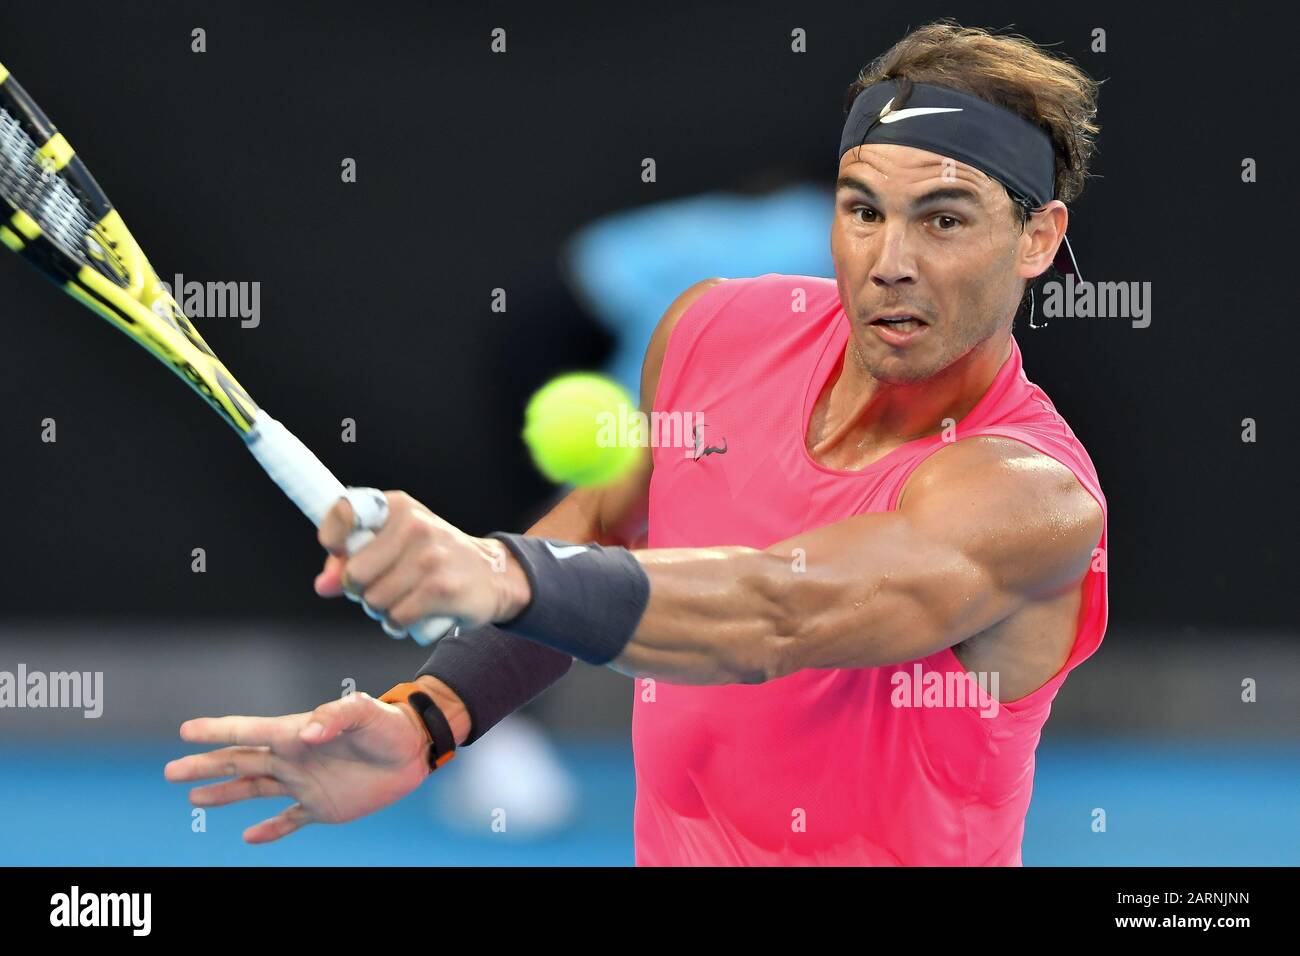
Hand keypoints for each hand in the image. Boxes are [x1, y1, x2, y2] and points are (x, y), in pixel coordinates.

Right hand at [164, 691, 432, 842]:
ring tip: (192, 797)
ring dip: (224, 794)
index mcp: (297, 733)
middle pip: (240, 761)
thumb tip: (305, 733)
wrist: (413, 750)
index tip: (186, 731)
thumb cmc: (388, 725)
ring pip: (254, 789)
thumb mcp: (365, 712)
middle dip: (206, 765)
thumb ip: (335, 716)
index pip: (250, 731)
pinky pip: (289, 820)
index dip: (218, 730)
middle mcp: (294, 758)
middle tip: (170, 770)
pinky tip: (249, 838)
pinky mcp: (322, 806)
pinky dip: (270, 830)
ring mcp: (304, 783)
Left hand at [314, 492, 531, 631]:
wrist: (494, 574)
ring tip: (402, 600)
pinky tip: (413, 615)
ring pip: (374, 601)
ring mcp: (430, 558)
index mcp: (398, 507)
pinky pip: (396, 618)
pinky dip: (398, 624)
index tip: (338, 552)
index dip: (332, 537)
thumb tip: (324, 586)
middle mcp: (415, 526)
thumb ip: (353, 559)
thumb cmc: (435, 558)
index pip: (345, 511)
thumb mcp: (396, 544)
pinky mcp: (442, 589)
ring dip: (381, 610)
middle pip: (353, 574)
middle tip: (381, 586)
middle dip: (360, 590)